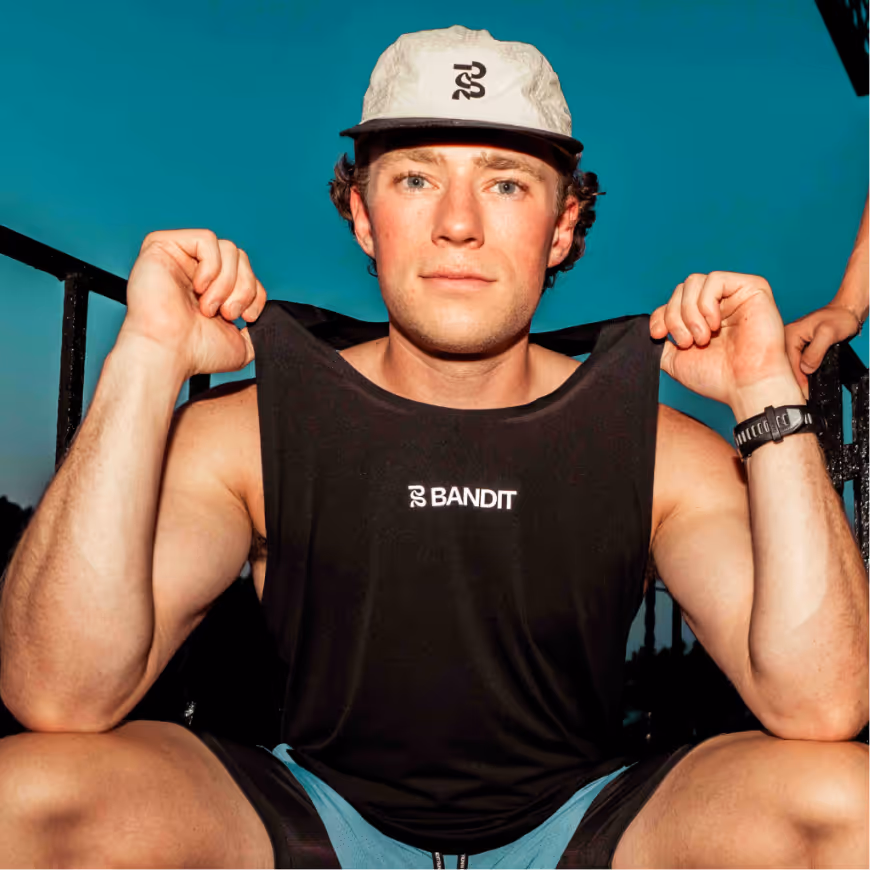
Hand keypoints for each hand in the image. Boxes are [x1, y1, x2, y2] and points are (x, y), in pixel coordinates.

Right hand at [118, 229, 266, 377]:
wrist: (169, 353)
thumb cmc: (196, 352)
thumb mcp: (241, 346)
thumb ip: (256, 331)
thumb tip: (268, 322)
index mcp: (211, 289)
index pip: (247, 274)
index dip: (255, 293)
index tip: (246, 317)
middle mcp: (195, 271)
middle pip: (241, 258)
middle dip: (243, 289)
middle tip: (226, 313)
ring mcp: (179, 257)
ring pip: (228, 248)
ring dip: (227, 282)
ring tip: (209, 306)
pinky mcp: (162, 245)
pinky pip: (206, 239)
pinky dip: (211, 266)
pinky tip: (199, 288)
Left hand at [650, 272, 798, 411]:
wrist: (746, 386)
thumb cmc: (719, 377)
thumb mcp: (676, 360)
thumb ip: (662, 343)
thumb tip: (649, 330)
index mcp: (703, 318)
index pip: (673, 302)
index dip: (661, 315)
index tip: (657, 334)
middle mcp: (719, 304)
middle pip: (681, 290)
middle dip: (675, 317)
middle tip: (686, 342)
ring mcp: (735, 295)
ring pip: (694, 282)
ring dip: (689, 313)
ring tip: (701, 338)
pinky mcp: (752, 288)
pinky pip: (715, 279)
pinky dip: (706, 303)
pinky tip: (714, 325)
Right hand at [784, 304, 861, 396]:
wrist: (846, 312)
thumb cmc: (839, 318)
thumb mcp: (828, 334)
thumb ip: (815, 352)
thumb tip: (806, 369)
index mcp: (789, 334)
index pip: (789, 363)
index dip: (798, 380)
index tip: (805, 394)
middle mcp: (787, 339)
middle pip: (786, 366)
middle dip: (793, 380)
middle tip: (802, 395)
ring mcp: (792, 343)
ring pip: (790, 366)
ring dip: (796, 377)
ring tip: (802, 390)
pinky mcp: (799, 347)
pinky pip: (796, 363)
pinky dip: (801, 372)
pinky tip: (805, 379)